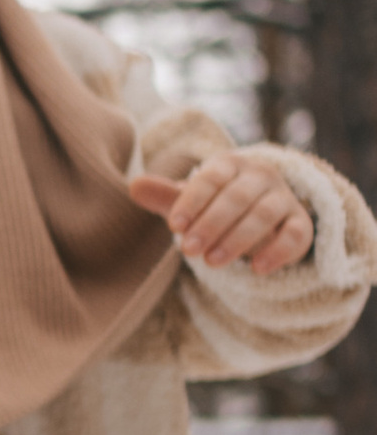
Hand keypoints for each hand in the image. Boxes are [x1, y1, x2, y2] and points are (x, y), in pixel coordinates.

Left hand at [128, 153, 312, 274]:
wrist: (260, 218)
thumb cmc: (215, 206)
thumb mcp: (190, 202)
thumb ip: (165, 196)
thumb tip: (133, 186)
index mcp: (230, 165)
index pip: (212, 178)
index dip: (193, 201)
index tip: (174, 227)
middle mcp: (261, 176)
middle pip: (237, 197)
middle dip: (212, 224)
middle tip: (189, 251)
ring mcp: (284, 198)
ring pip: (265, 214)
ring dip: (239, 238)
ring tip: (213, 262)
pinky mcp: (301, 223)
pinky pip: (296, 234)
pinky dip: (279, 251)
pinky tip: (257, 269)